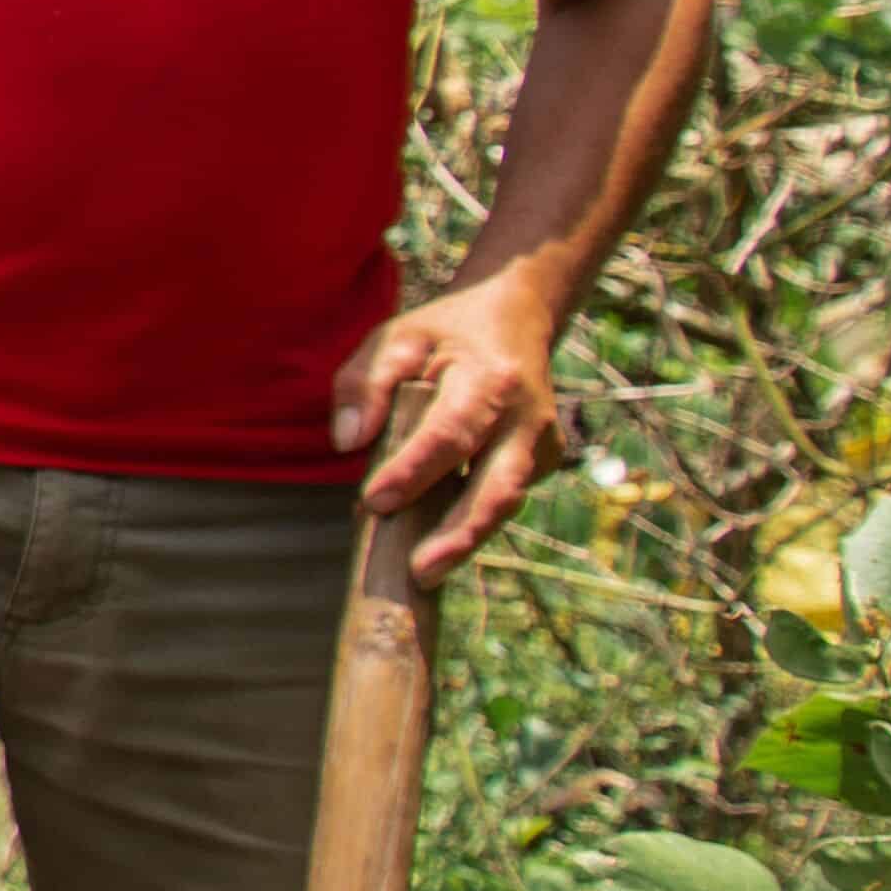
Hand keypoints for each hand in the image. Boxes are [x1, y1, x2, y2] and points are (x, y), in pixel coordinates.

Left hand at [332, 274, 559, 579]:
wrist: (515, 317)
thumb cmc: (444, 334)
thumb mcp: (395, 338)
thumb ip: (363, 383)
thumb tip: (347, 442)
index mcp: (489, 380)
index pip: (451, 434)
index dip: (414, 471)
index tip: (375, 501)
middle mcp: (526, 417)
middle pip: (498, 487)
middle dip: (459, 535)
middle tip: (420, 572)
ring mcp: (543, 442)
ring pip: (507, 502)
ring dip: (466, 540)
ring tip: (424, 573)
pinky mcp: (544, 460)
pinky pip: (505, 497)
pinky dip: (471, 521)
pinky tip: (435, 540)